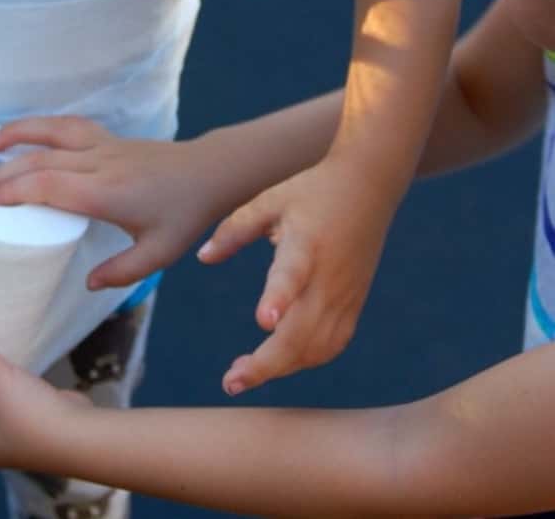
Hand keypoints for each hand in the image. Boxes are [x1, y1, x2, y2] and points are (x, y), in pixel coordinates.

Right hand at [0, 116, 220, 288]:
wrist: (211, 173)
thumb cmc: (185, 214)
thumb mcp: (160, 254)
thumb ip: (123, 271)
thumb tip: (87, 282)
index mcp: (107, 193)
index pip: (50, 186)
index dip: (14, 192)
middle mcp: (100, 163)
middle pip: (41, 161)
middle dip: (3, 174)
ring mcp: (104, 146)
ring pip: (52, 133)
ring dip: (17, 135)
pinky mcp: (108, 138)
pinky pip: (68, 126)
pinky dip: (41, 125)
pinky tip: (22, 132)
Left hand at [198, 155, 391, 393]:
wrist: (367, 188)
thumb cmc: (312, 192)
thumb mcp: (269, 201)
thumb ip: (234, 230)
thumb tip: (203, 258)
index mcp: (305, 244)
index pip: (292, 274)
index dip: (279, 297)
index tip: (263, 320)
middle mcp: (328, 276)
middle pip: (303, 331)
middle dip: (267, 363)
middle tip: (231, 381)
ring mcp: (345, 295)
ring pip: (317, 347)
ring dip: (282, 366)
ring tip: (244, 373)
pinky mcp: (354, 304)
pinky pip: (332, 344)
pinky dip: (305, 360)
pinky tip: (279, 361)